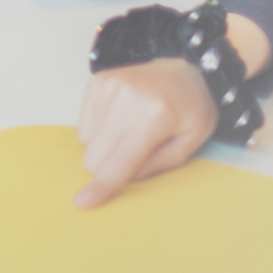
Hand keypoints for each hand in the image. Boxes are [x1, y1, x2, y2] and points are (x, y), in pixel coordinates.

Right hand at [74, 57, 215, 207]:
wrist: (184, 70)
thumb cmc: (191, 111)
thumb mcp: (188, 145)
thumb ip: (156, 165)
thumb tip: (123, 178)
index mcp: (154, 116)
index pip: (121, 159)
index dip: (102, 185)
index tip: (81, 202)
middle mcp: (125, 97)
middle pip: (96, 154)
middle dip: (108, 167)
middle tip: (135, 155)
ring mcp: (107, 86)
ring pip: (88, 141)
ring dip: (106, 147)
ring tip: (131, 131)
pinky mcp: (96, 82)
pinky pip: (84, 124)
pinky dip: (100, 131)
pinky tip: (120, 119)